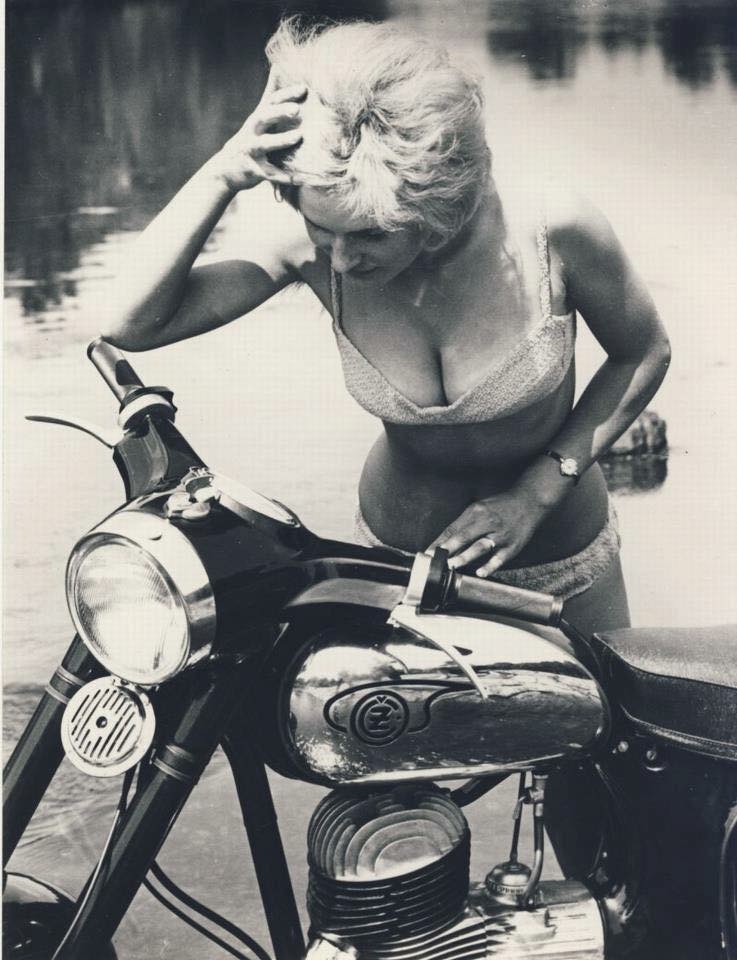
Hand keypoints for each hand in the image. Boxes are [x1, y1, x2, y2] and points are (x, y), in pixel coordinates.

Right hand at [209, 74, 305, 192]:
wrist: (226, 169)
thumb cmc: (249, 139)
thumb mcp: (258, 116)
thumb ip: (270, 94)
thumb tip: (278, 66)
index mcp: (257, 118)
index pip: (271, 101)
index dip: (286, 94)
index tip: (304, 89)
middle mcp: (252, 132)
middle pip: (263, 117)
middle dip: (279, 112)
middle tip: (297, 109)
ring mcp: (251, 151)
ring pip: (264, 144)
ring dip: (281, 140)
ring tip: (299, 136)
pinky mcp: (254, 171)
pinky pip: (270, 174)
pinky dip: (284, 177)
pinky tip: (299, 179)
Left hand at [427, 488, 547, 577]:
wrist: (529, 502)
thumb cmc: (500, 506)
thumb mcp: (480, 507)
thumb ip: (464, 523)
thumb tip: (445, 541)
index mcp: (476, 512)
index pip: (453, 528)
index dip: (439, 542)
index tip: (427, 553)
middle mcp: (487, 522)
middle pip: (464, 536)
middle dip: (448, 548)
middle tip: (435, 559)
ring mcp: (500, 535)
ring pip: (480, 547)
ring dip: (465, 557)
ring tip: (452, 565)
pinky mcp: (512, 546)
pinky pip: (499, 558)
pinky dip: (490, 566)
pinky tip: (480, 573)